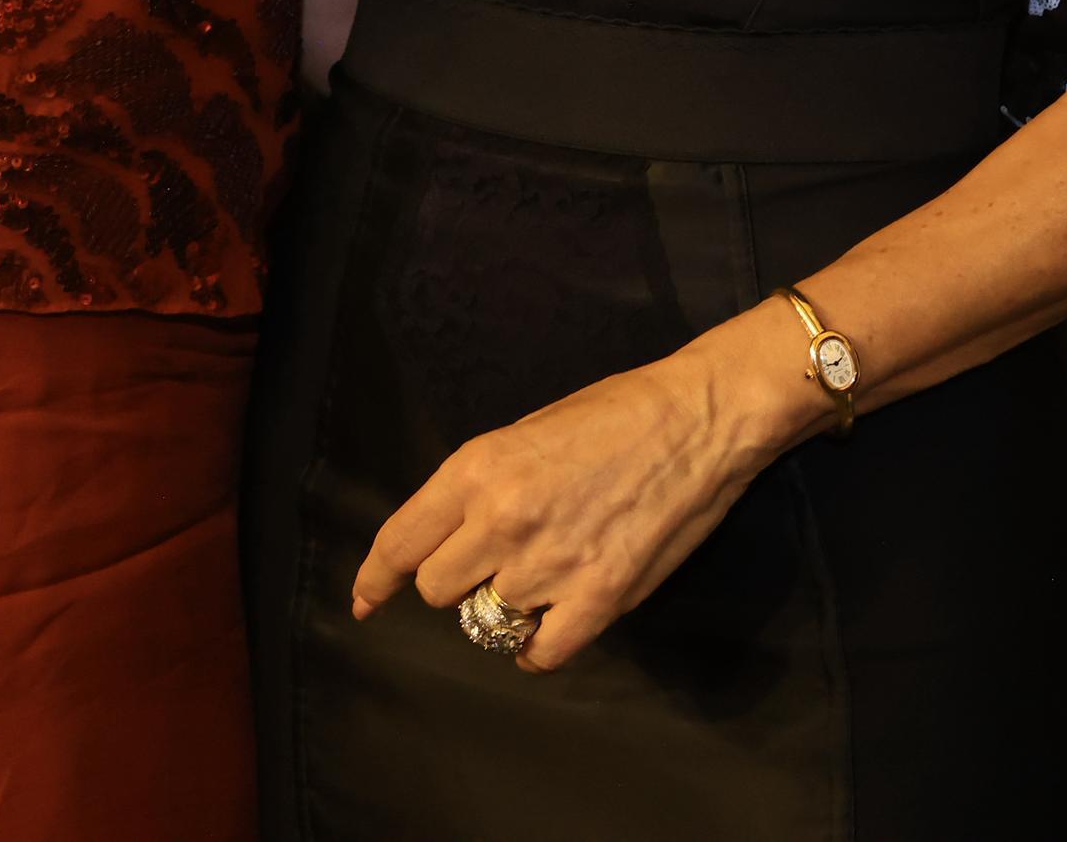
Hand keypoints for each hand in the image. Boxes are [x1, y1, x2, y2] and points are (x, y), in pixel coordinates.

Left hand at [352, 301, 826, 670]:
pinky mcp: (599, 598)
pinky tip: (554, 624)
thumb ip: (481, 487)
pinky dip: (540, 646)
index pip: (401, 543)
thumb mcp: (527, 431)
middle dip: (459, 581)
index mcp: (478, 469)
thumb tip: (449, 538)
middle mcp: (502, 520)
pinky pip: (540, 654)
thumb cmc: (618, 412)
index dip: (375, 579)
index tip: (365, 601)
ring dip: (508, 606)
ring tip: (546, 573)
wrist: (701, 416)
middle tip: (497, 561)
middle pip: (438, 590)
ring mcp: (550, 565)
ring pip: (488, 621)